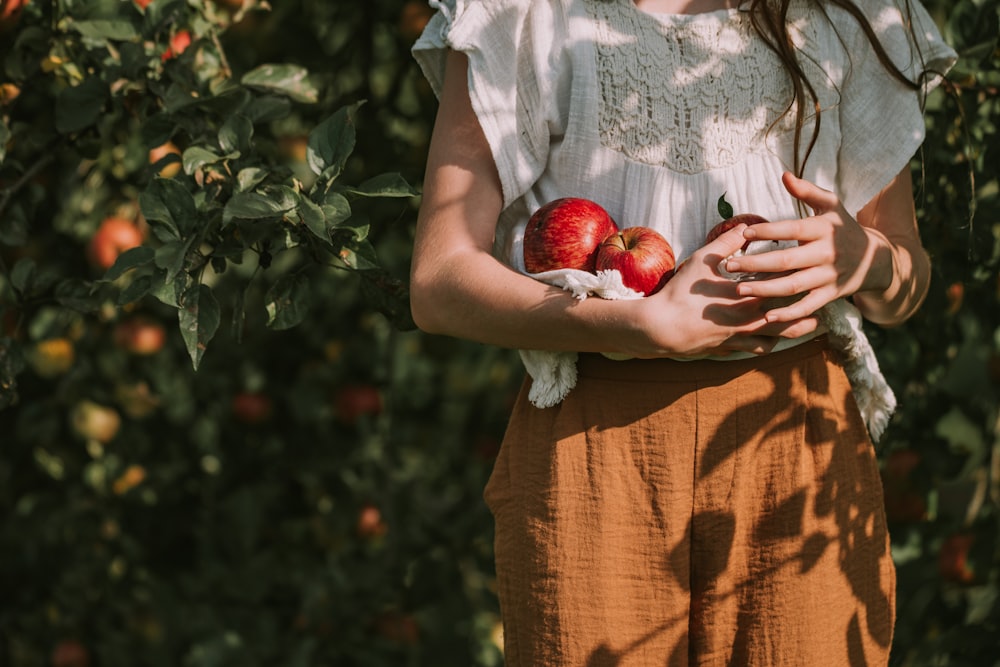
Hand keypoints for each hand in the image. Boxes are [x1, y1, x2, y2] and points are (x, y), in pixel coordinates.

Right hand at [630, 223, 817, 357]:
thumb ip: (727, 241)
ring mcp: (743, 335)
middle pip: (790, 310)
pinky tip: (774, 341)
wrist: (664, 328)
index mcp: (747, 293)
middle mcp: (751, 317)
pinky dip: (769, 344)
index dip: (798, 272)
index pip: (781, 281)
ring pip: (779, 334)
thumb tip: (746, 224)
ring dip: (797, 328)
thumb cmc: (682, 292)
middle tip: (826, 294)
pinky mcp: (731, 347)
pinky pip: (758, 349)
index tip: (814, 263)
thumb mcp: (703, 260)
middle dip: (809, 303)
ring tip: (812, 323)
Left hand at [720, 172, 890, 323]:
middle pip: (786, 261)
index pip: (792, 229)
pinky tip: (766, 317)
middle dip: (755, 264)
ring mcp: (828, 277)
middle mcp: (826, 254)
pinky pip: (807, 307)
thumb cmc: (843, 227)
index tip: (744, 233)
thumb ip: (807, 191)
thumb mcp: (831, 205)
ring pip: (792, 286)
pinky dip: (789, 314)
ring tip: (739, 289)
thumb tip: (784, 175)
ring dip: (765, 290)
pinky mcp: (830, 295)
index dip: (768, 231)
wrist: (873, 258)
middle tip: (729, 265)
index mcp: (823, 230)